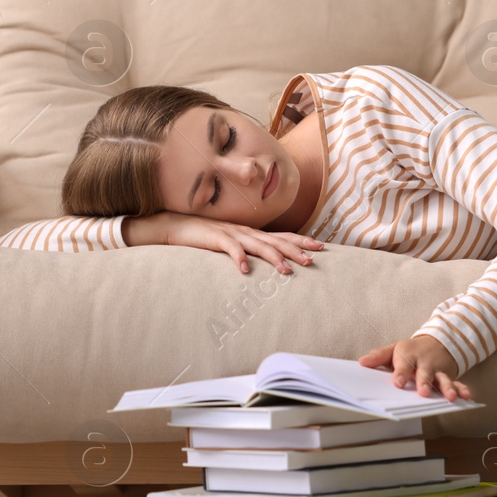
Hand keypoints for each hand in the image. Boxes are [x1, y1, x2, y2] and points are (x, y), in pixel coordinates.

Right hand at [123, 212, 322, 274]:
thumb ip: (246, 250)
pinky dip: (238, 258)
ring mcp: (231, 234)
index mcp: (251, 233)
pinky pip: (229, 248)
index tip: (321, 246)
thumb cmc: (203, 236)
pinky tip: (245, 270)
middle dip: (296, 250)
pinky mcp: (215, 238)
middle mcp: (246, 231)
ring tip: (286, 271)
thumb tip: (262, 264)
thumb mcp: (230, 243)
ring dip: (273, 258)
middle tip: (313, 260)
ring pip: (258, 245)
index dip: (301, 240)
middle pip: (276, 240)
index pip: (281, 236)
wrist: (175, 225)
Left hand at [358, 335, 473, 401]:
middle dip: (424, 382)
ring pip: (442, 379)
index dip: (401, 374)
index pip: (403, 365)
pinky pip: (457, 383)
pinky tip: (466, 397)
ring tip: (450, 397)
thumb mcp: (394, 349)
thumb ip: (379, 356)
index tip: (398, 383)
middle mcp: (424, 363)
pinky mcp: (448, 377)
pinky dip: (463, 389)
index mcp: (408, 355)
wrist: (436, 342)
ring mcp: (438, 371)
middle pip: (424, 373)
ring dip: (446, 388)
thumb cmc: (410, 351)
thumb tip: (361, 362)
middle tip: (423, 392)